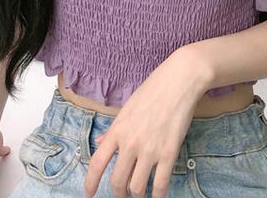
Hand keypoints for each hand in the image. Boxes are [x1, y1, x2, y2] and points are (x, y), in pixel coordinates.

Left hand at [83, 49, 206, 197]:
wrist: (178, 81)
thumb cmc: (152, 90)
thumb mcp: (127, 107)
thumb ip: (113, 129)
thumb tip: (99, 143)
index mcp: (117, 130)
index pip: (97, 163)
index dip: (90, 184)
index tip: (88, 196)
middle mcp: (130, 143)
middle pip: (117, 182)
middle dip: (118, 195)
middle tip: (122, 196)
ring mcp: (150, 150)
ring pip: (137, 188)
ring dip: (137, 196)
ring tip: (140, 195)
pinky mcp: (169, 153)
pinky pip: (160, 185)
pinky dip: (158, 196)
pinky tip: (157, 197)